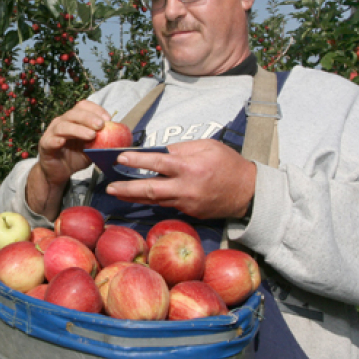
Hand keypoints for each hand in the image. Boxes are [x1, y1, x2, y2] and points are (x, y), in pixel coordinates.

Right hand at [26, 100, 110, 217]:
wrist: (59, 173)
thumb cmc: (76, 157)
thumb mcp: (93, 149)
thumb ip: (103, 142)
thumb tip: (123, 142)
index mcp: (74, 119)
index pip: (84, 106)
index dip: (96, 110)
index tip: (108, 119)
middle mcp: (62, 122)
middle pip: (74, 113)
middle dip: (89, 118)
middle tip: (101, 125)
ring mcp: (53, 132)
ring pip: (63, 125)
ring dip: (78, 129)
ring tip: (91, 135)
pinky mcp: (45, 144)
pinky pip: (50, 140)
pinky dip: (56, 139)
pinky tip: (63, 142)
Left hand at [105, 139, 255, 219]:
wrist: (248, 193)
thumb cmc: (228, 164)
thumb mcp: (207, 146)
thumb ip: (181, 149)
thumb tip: (157, 152)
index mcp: (190, 168)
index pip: (158, 163)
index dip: (137, 160)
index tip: (120, 158)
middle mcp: (186, 188)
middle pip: (150, 189)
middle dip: (127, 188)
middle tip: (109, 187)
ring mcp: (187, 204)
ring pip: (154, 200)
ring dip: (133, 196)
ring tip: (116, 192)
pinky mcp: (189, 212)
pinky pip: (166, 204)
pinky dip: (151, 200)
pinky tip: (138, 195)